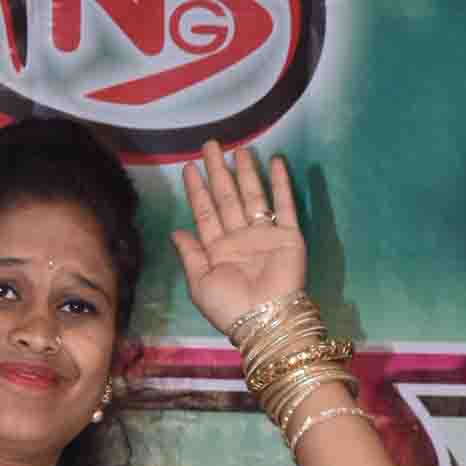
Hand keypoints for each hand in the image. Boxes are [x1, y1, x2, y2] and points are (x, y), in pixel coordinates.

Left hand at [171, 141, 305, 338]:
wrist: (265, 321)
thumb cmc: (229, 307)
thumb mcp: (200, 285)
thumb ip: (189, 256)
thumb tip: (177, 231)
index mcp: (217, 251)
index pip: (205, 213)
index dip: (197, 190)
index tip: (189, 167)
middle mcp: (239, 239)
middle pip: (226, 198)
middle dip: (218, 171)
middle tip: (211, 144)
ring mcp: (264, 236)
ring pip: (252, 196)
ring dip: (246, 173)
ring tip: (239, 149)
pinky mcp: (288, 237)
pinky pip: (284, 205)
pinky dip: (281, 184)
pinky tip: (276, 162)